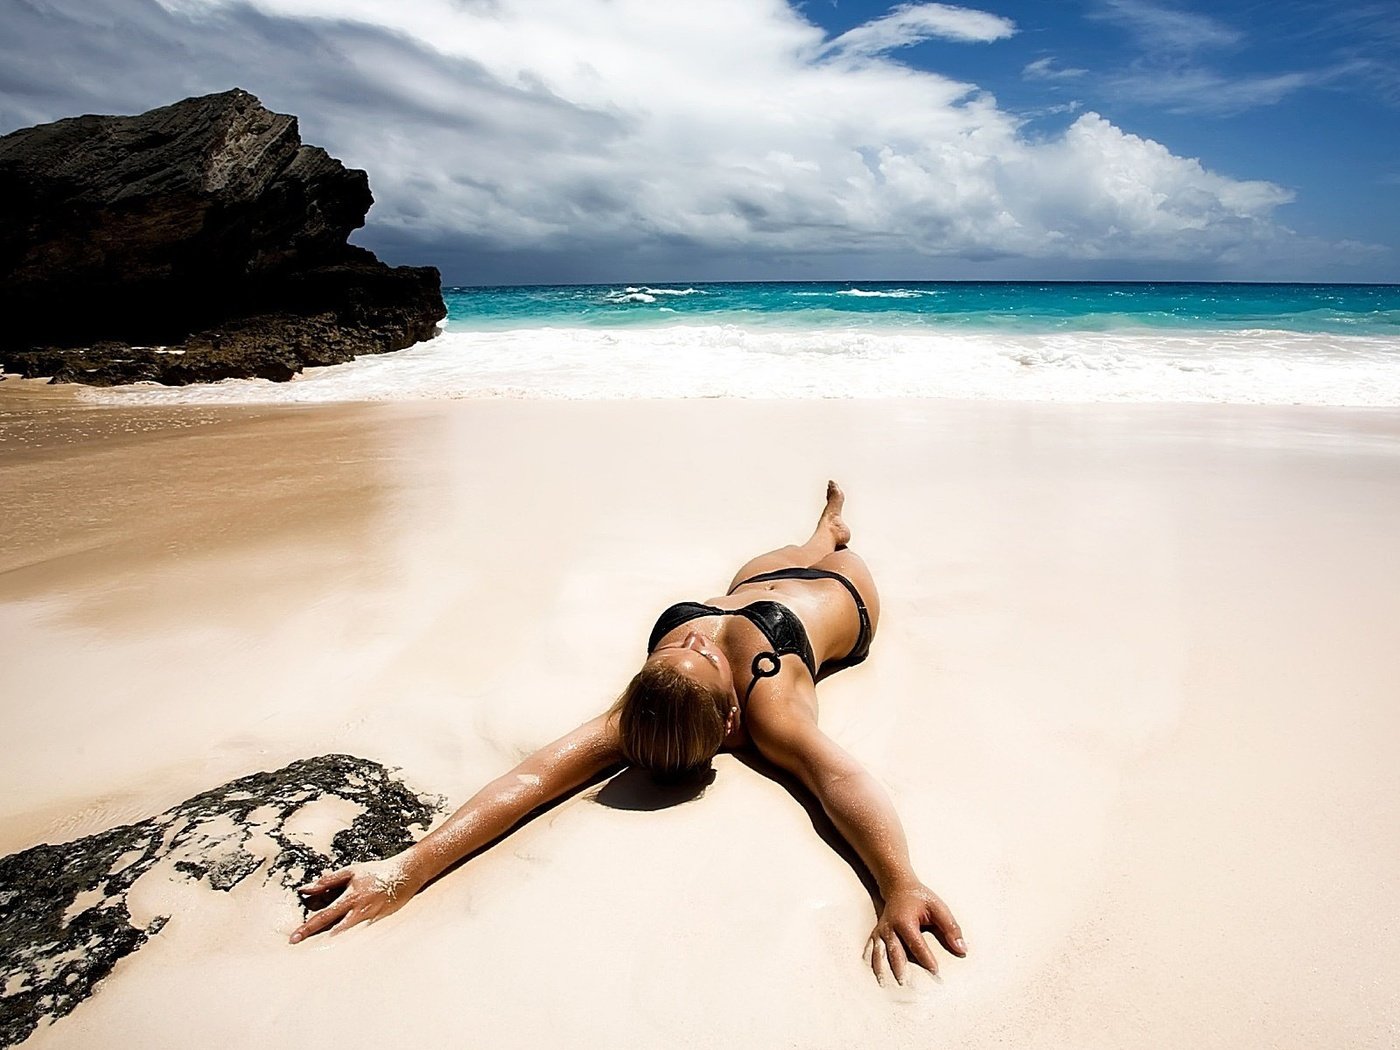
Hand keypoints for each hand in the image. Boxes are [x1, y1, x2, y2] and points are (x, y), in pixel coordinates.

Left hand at [289, 857, 422, 943]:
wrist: (406, 874)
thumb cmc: (376, 872)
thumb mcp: (351, 872)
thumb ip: (328, 881)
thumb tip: (306, 889)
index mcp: (350, 898)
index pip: (324, 916)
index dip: (308, 928)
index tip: (294, 938)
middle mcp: (359, 912)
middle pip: (333, 931)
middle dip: (316, 940)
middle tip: (300, 948)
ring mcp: (370, 920)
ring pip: (346, 937)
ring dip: (331, 944)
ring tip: (317, 951)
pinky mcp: (379, 925)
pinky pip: (360, 936)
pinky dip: (349, 942)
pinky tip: (341, 948)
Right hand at [866, 883, 965, 984]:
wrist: (899, 887)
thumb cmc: (920, 898)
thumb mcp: (938, 908)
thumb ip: (950, 928)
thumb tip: (961, 948)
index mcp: (905, 920)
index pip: (917, 944)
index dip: (926, 958)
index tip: (935, 971)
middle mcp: (890, 927)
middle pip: (895, 952)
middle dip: (899, 968)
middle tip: (905, 984)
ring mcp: (881, 931)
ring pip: (880, 952)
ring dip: (881, 969)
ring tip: (884, 984)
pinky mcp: (876, 933)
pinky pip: (872, 948)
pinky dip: (872, 961)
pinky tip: (874, 972)